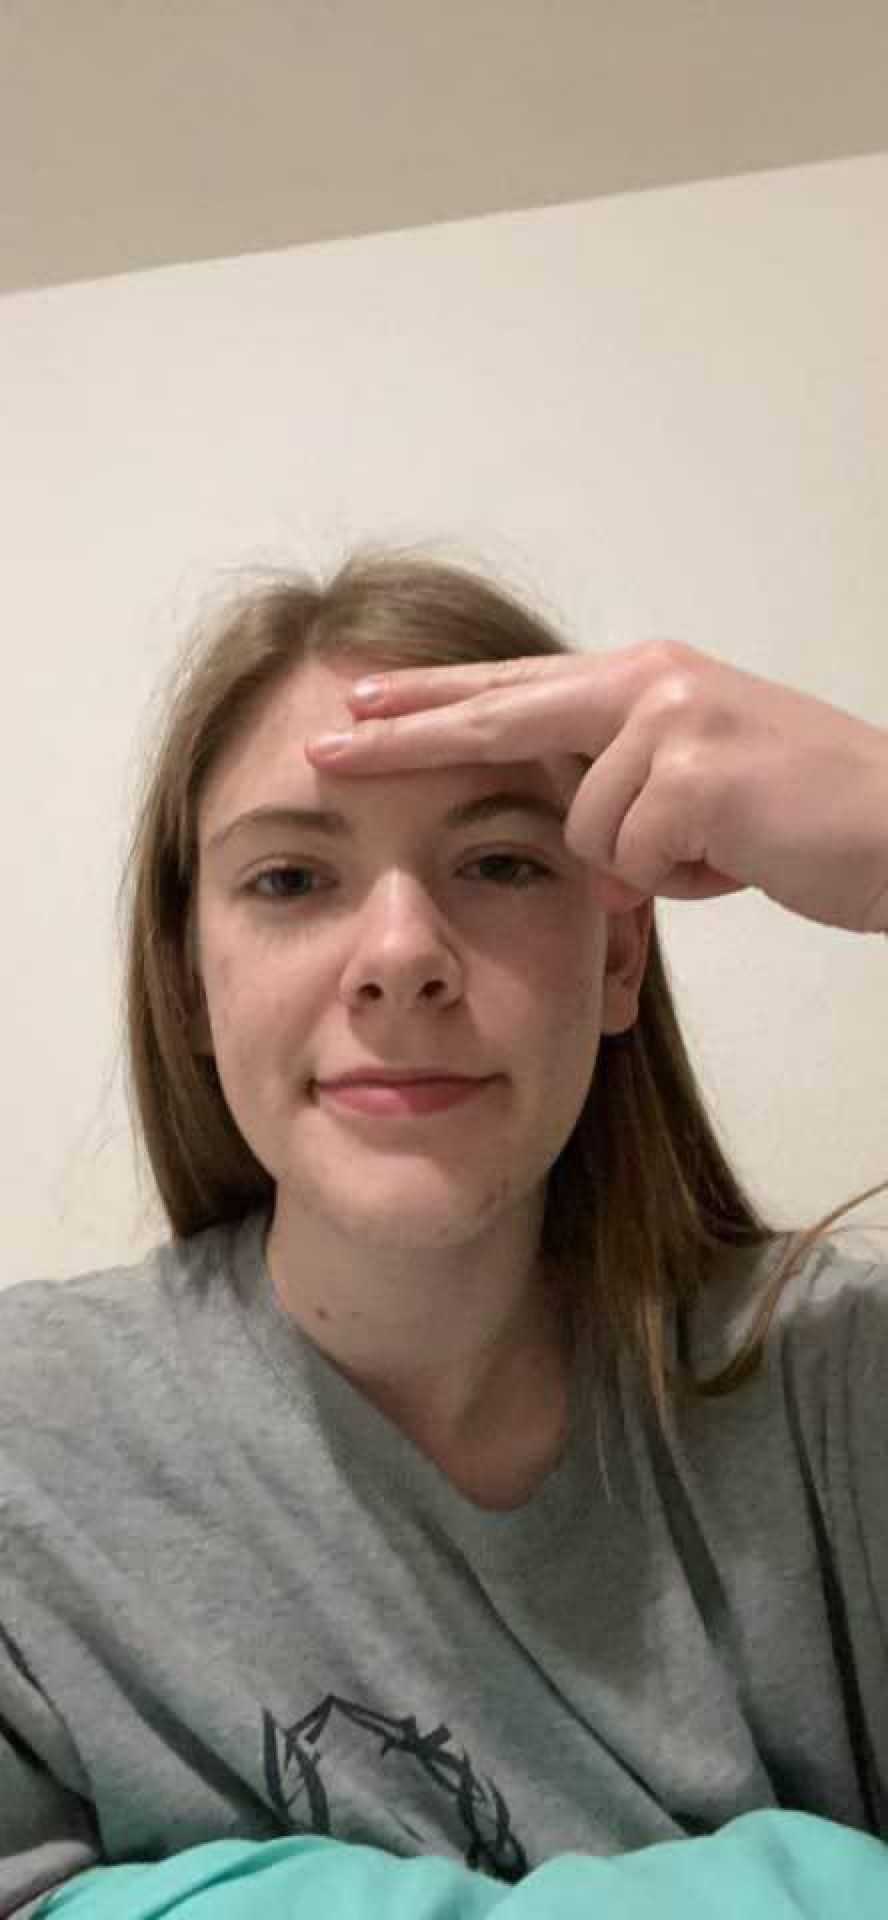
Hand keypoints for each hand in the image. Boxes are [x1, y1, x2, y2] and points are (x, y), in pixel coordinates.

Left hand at [305, 640, 887, 933]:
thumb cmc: (804, 820)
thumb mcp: (699, 800)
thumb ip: (625, 799)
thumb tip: (579, 850)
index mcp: (645, 681)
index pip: (515, 688)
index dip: (432, 700)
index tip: (357, 704)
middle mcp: (648, 683)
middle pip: (498, 713)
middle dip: (405, 737)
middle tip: (323, 742)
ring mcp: (670, 718)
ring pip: (585, 831)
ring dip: (646, 866)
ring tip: (724, 847)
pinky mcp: (693, 770)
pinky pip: (631, 861)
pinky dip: (682, 881)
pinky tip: (738, 856)